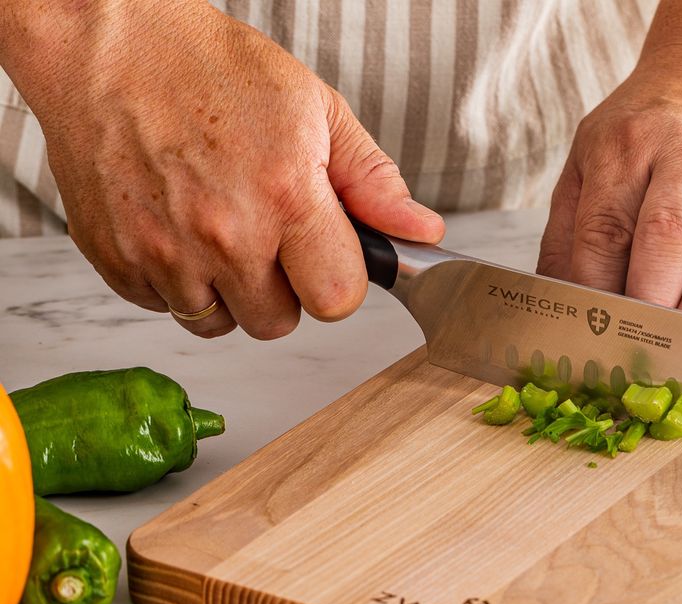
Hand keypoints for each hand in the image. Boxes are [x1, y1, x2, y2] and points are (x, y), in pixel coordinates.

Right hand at [2, 0, 442, 338]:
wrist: (105, 46)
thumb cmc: (209, 69)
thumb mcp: (314, 108)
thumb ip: (372, 181)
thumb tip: (421, 233)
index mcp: (284, 193)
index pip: (338, 298)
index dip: (337, 280)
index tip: (324, 255)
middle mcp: (224, 232)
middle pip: (278, 323)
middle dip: (281, 290)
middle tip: (266, 235)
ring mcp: (165, 251)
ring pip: (219, 324)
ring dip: (226, 292)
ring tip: (218, 228)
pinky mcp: (118, 260)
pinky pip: (163, 308)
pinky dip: (175, 281)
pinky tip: (176, 227)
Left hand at [536, 46, 681, 327]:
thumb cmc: (653, 126)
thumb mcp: (594, 153)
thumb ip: (569, 225)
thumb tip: (554, 300)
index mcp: (626, 145)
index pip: (605, 230)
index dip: (598, 291)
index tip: (592, 336)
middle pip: (665, 236)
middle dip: (651, 302)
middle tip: (637, 354)